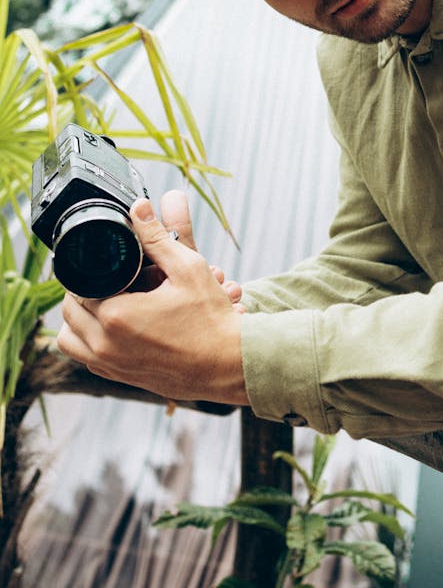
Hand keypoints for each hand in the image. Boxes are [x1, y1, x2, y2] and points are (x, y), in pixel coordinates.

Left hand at [57, 193, 248, 404]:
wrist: (228, 365)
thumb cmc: (212, 320)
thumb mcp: (188, 269)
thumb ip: (158, 237)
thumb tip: (139, 208)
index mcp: (116, 316)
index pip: (78, 287)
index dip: (90, 271)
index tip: (106, 263)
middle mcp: (106, 346)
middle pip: (69, 313)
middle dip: (82, 291)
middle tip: (106, 277)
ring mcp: (111, 367)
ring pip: (70, 341)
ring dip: (79, 320)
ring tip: (105, 302)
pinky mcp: (120, 379)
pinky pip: (88, 360)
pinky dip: (91, 342)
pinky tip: (116, 326)